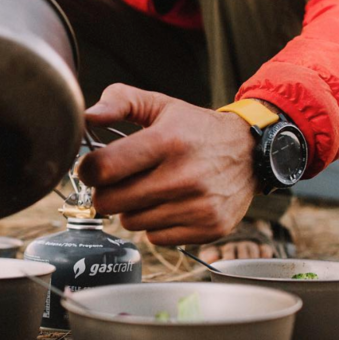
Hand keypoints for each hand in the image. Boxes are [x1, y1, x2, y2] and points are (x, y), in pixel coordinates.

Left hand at [77, 84, 257, 245]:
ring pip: (131, 222)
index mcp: (167, 141)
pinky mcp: (208, 228)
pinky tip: (169, 205)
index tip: (91, 168)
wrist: (250, 152)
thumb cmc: (196, 130)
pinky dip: (155, 225)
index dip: (88, 170)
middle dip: (107, 192)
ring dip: (132, 208)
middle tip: (120, 181)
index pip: (105, 168)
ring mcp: (198, 206)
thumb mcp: (161, 105)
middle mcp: (184, 176)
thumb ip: (120, 101)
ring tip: (151, 190)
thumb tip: (88, 117)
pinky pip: (155, 238)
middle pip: (111, 202)